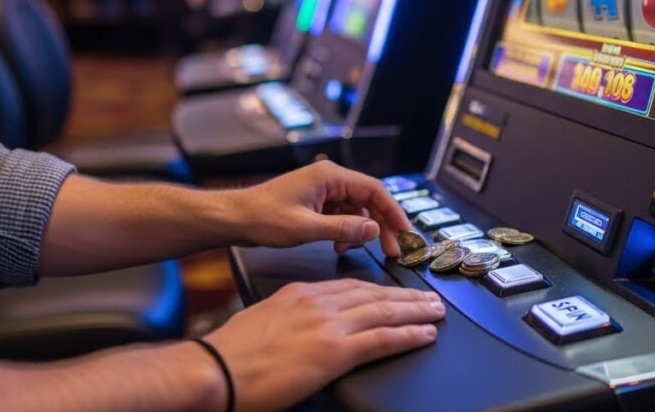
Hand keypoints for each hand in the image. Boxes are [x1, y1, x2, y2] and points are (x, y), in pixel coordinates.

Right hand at [204, 279, 443, 410]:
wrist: (218, 369)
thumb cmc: (231, 353)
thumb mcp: (264, 320)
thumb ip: (291, 317)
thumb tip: (303, 328)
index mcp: (301, 293)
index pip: (350, 285)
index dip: (379, 288)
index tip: (395, 291)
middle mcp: (319, 303)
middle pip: (373, 293)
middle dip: (404, 295)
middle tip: (429, 296)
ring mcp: (329, 326)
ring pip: (384, 311)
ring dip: (415, 310)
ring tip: (436, 311)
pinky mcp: (335, 352)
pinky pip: (382, 339)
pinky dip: (408, 335)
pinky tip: (425, 334)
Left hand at [231, 161, 411, 256]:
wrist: (235, 218)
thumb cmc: (263, 217)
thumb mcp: (307, 228)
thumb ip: (344, 229)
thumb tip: (374, 230)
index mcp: (330, 176)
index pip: (375, 189)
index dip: (393, 211)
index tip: (406, 231)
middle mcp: (329, 178)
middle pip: (368, 199)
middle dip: (381, 224)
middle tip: (393, 249)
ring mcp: (322, 190)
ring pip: (355, 208)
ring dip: (361, 230)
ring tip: (360, 249)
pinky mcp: (315, 202)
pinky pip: (341, 215)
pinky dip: (345, 231)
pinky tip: (338, 246)